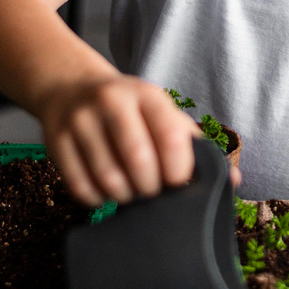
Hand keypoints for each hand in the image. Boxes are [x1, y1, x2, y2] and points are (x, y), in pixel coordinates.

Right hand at [37, 75, 199, 204]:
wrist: (71, 88)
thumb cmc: (130, 111)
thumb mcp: (163, 115)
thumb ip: (196, 146)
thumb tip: (232, 182)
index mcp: (146, 95)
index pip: (170, 136)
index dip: (179, 170)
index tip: (178, 183)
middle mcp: (111, 102)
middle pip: (139, 160)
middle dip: (151, 188)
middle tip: (153, 192)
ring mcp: (80, 121)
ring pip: (109, 178)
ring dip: (126, 197)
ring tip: (132, 192)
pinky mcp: (55, 142)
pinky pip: (80, 187)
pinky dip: (98, 200)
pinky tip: (107, 192)